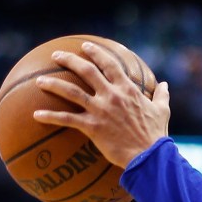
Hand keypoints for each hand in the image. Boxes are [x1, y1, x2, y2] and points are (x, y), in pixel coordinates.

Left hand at [33, 41, 170, 168]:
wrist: (149, 156)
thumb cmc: (156, 135)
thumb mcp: (162, 111)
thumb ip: (162, 96)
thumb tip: (165, 85)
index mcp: (127, 89)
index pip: (110, 64)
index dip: (96, 53)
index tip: (86, 46)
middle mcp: (112, 95)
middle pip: (86, 71)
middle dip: (69, 59)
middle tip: (56, 55)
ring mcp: (100, 110)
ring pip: (72, 92)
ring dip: (53, 84)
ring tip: (39, 80)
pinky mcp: (92, 127)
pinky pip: (66, 120)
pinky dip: (50, 116)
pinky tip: (35, 115)